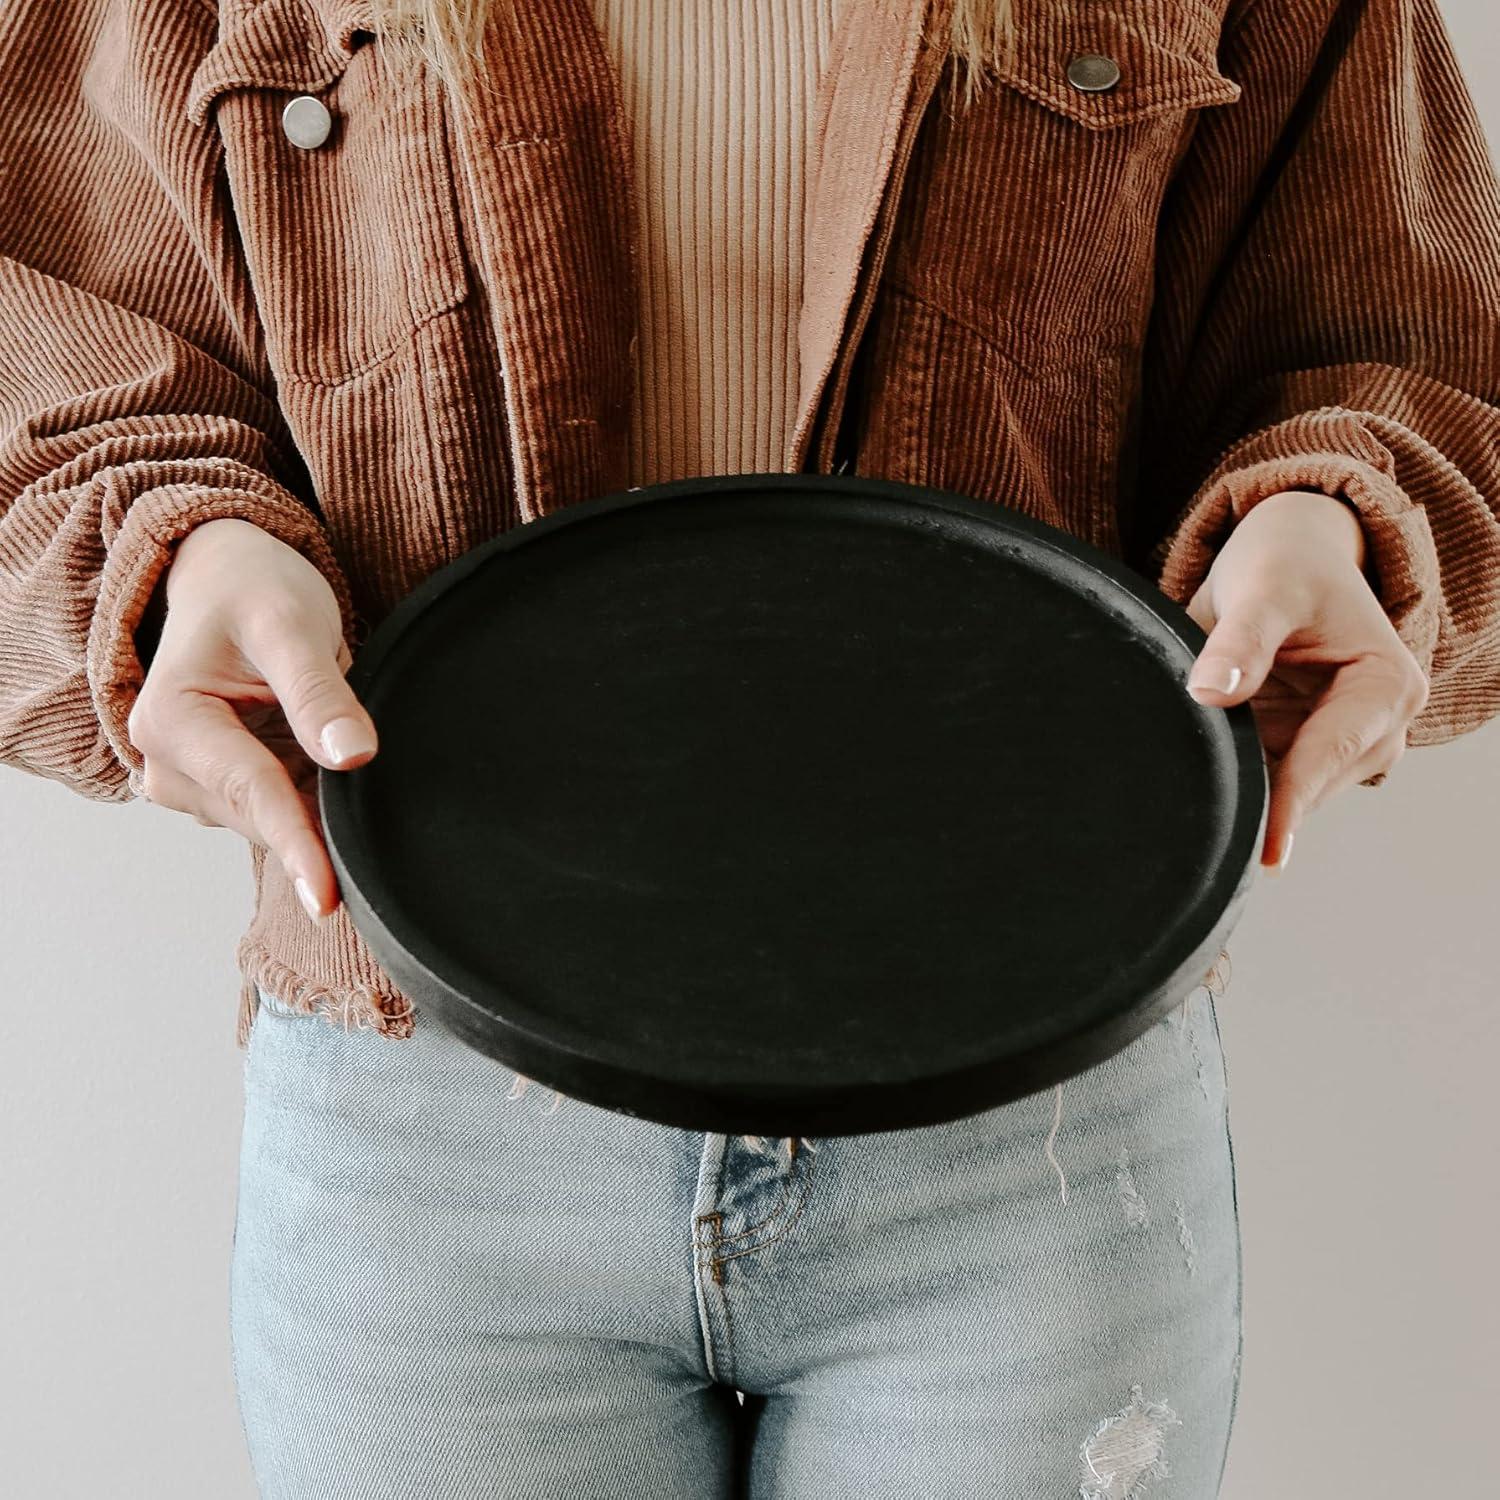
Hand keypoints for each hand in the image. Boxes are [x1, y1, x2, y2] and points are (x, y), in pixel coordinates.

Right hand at [125, 517, 378, 920]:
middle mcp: (169, 763)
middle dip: (323, 818)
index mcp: (172, 721)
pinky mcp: (224, 786)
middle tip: (387, 797)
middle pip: (266, 816)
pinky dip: (316, 800)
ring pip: (276, 820)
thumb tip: (352, 756)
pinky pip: (282, 809)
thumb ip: (318, 692)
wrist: (229, 577)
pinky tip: (339, 778)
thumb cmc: (253, 589)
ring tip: (351, 760)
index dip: (299, 846)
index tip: (328, 898)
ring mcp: (195, 781)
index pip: (253, 793)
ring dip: (320, 807)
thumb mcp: (289, 624)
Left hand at [1181, 490, 1429, 873]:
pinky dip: (1235, 778)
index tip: (1266, 851)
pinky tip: (1199, 783)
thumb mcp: (1265, 589)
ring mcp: (1340, 743)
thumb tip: (1211, 692)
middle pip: (1312, 784)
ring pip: (1287, 790)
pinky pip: (1267, 778)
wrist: (1287, 556)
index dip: (1293, 801)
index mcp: (1388, 686)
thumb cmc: (1287, 565)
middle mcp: (1377, 725)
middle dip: (1260, 801)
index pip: (1332, 754)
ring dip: (1244, 790)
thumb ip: (1240, 639)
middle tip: (1198, 825)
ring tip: (1193, 800)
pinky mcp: (1301, 748)